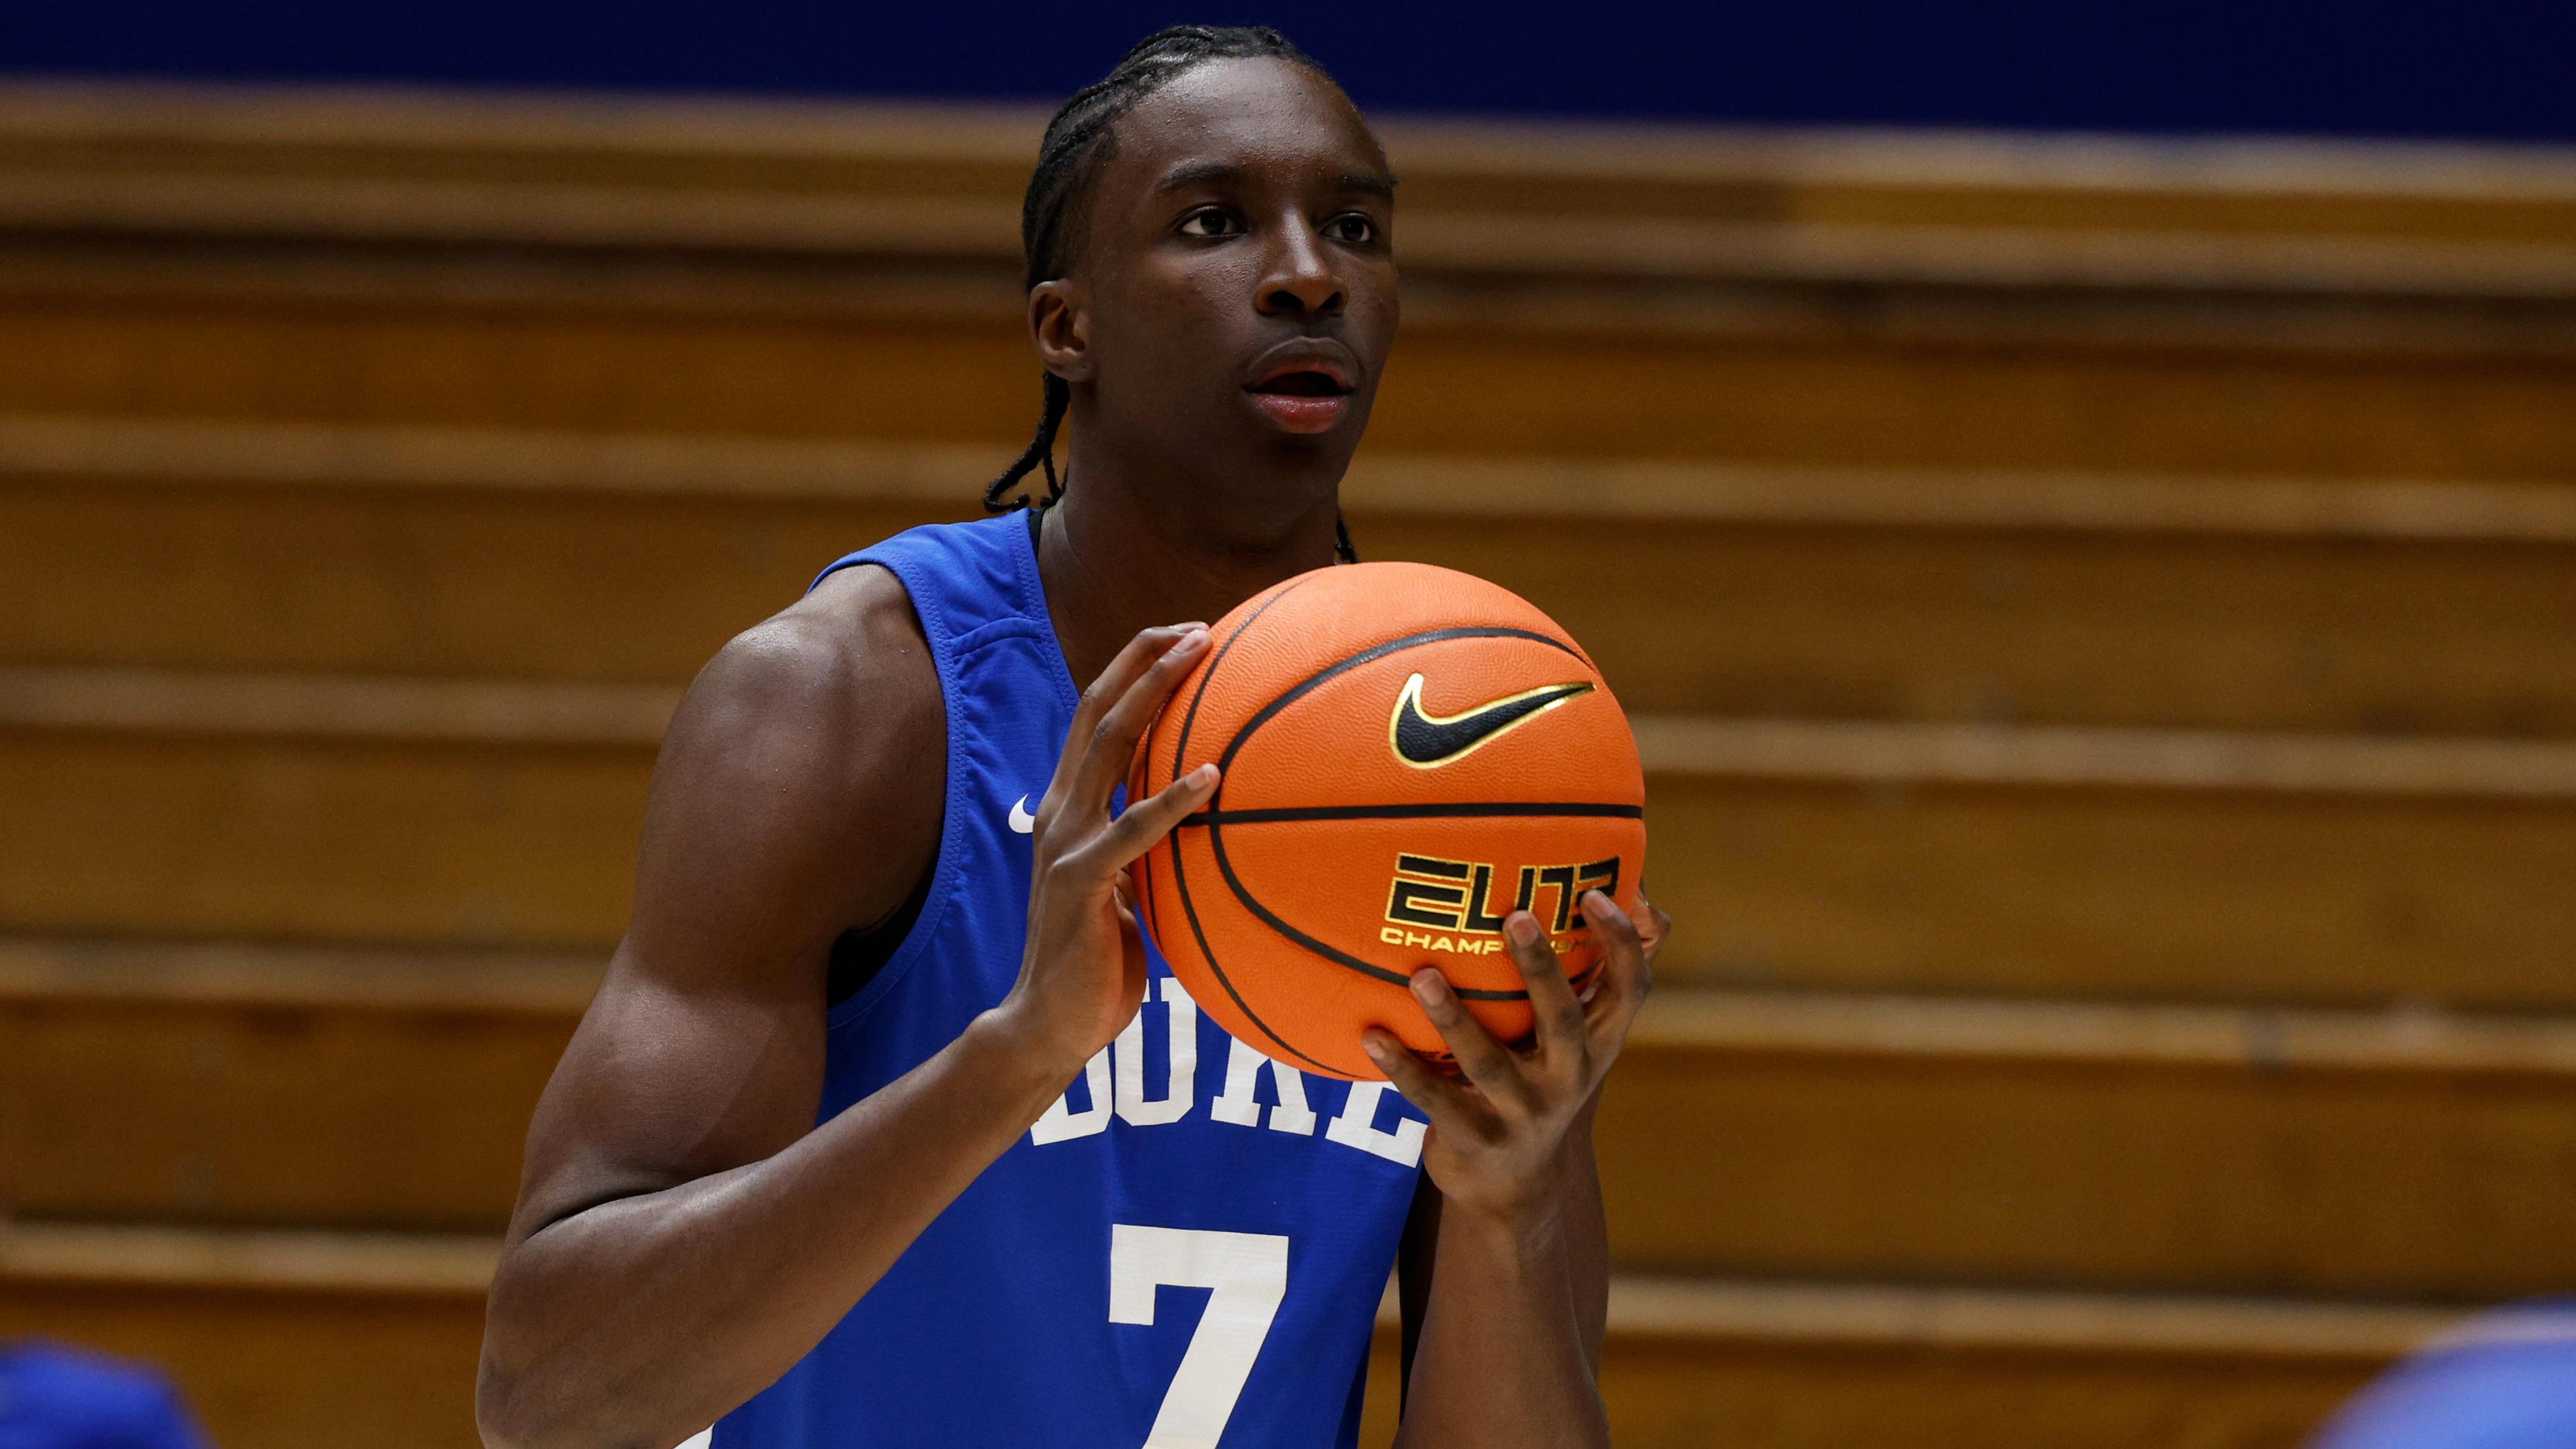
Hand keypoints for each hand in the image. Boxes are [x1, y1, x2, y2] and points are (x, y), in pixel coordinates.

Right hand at [993, 624, 1219, 1077]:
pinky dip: (1173, 798)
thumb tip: (1206, 821)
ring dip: (1156, 694)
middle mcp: (1060, 810)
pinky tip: (1212, 776)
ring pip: (1108, 746)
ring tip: (1202, 657)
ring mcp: (1066, 842)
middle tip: (1199, 627)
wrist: (1048, 1023)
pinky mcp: (1081, 881)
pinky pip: (1132, 829)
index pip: (1096, 715)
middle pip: (1098, 709)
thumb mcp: (1126, 884)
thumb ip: (1148, 845)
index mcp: (1069, 806)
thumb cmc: (1097, 959)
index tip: (1186, 637)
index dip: (1134, 668)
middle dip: (1145, 659)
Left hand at [1364, 888, 1667, 1222]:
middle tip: (1514, 915)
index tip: (1592, 894)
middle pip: (1563, 1020)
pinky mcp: (1475, 1137)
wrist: (1513, 1185)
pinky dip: (1402, 1066)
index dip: (1620, 942)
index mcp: (1598, 1043)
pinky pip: (1434, 1099)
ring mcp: (1522, 1112)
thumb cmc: (1541, 1077)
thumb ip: (1591, 971)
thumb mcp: (1575, 1037)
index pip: (1630, 989)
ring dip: (1454, 1016)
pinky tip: (1371, 1035)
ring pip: (1489, 1062)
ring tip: (1422, 974)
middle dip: (1541, 968)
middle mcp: (1569, 1077)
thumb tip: (1628, 887)